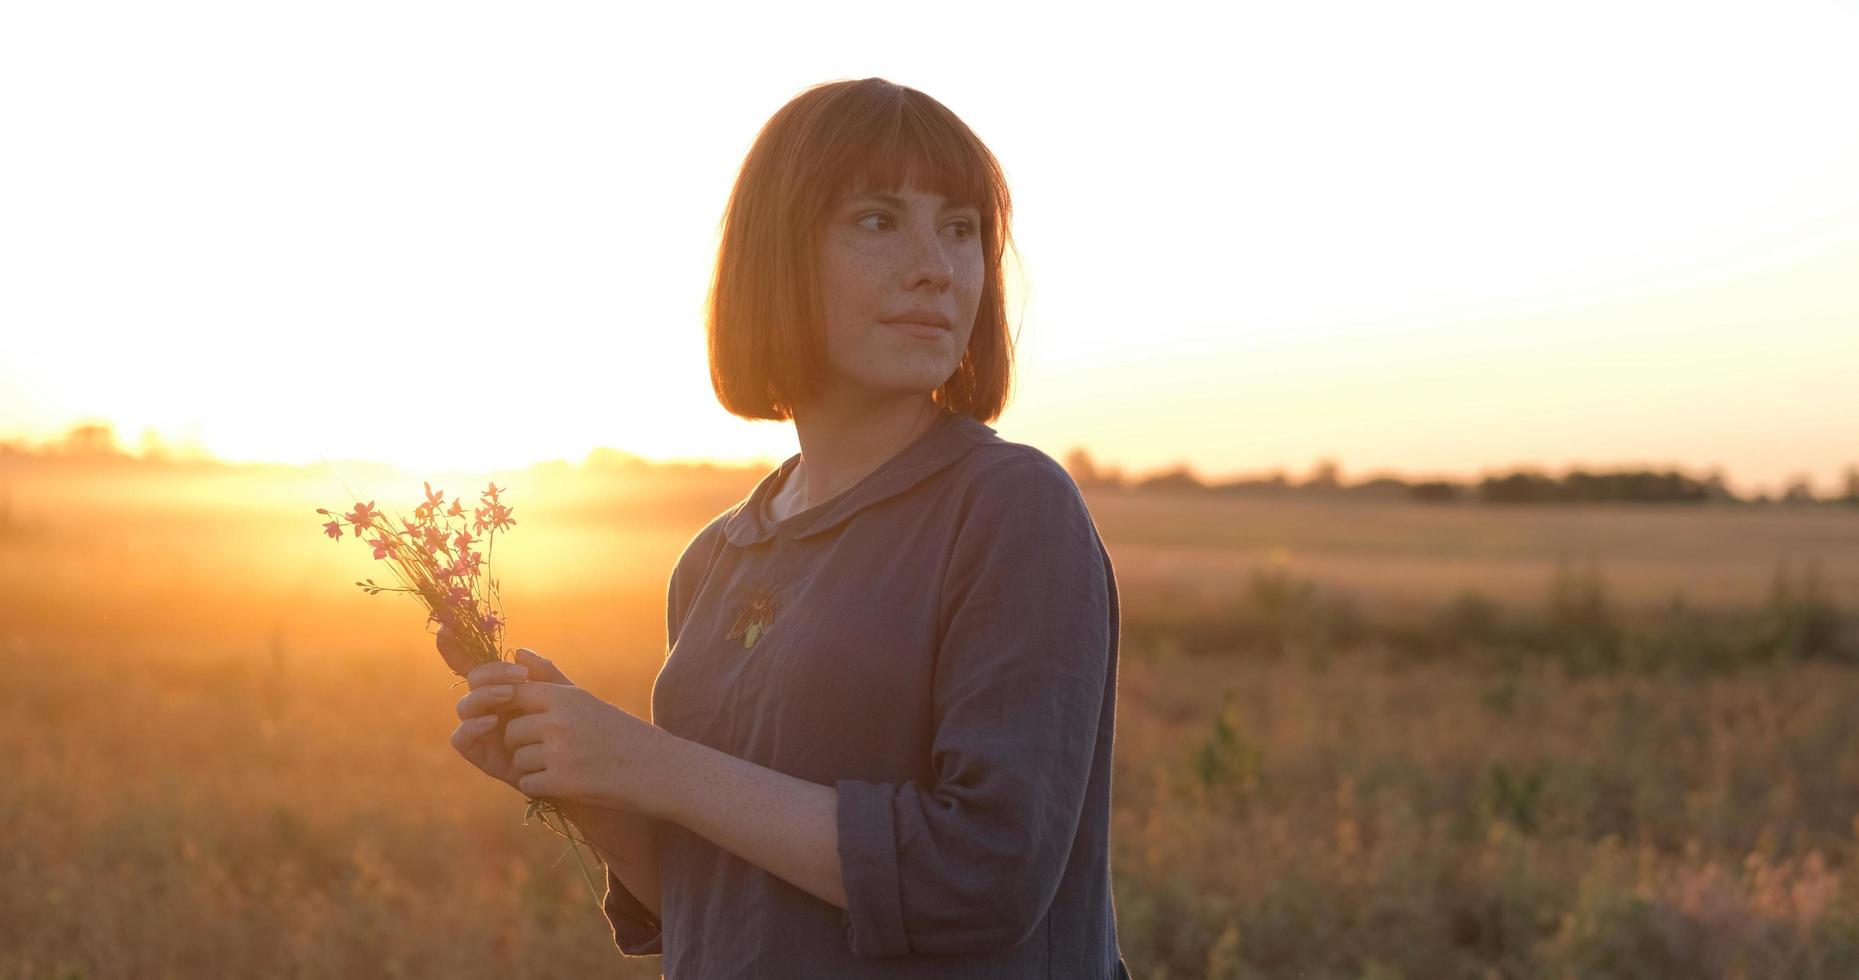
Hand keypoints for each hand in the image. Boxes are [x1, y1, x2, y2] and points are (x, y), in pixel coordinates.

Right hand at [449, 646, 574, 792]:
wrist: (576, 765)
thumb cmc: (569, 727)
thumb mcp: (561, 695)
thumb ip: (544, 673)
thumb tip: (519, 650)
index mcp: (502, 686)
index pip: (473, 664)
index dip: (454, 646)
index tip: (447, 627)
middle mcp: (486, 705)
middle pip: (472, 681)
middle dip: (491, 673)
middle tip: (520, 676)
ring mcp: (479, 728)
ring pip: (464, 706)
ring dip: (485, 695)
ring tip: (509, 695)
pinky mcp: (478, 752)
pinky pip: (461, 738)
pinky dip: (473, 726)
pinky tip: (493, 721)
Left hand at [502, 682, 671, 816]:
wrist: (656, 768)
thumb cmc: (619, 732)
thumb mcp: (585, 700)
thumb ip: (549, 677)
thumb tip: (517, 651)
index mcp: (566, 697)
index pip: (514, 695)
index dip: (515, 711)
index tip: (531, 723)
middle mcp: (560, 721)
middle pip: (511, 731)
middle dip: (522, 744)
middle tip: (549, 750)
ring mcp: (560, 753)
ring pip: (518, 760)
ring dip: (532, 767)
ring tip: (560, 766)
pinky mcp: (563, 782)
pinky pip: (527, 784)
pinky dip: (540, 787)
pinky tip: (562, 782)